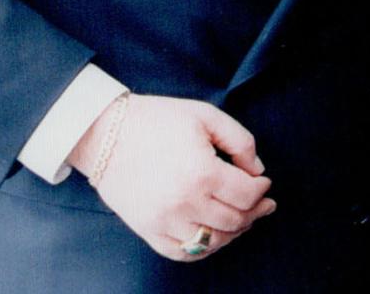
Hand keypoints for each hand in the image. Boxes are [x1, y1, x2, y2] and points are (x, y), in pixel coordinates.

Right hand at [69, 94, 274, 260]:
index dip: (262, 189)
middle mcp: (184, 203)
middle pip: (235, 221)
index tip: (264, 182)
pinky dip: (203, 248)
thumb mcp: (207, 116)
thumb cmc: (157, 120)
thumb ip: (241, 141)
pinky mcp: (147, 230)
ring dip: (234, 232)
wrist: (105, 134)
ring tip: (244, 218)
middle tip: (264, 204)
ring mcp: (164, 221)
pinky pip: (182, 252)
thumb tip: (257, 169)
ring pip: (212, 242)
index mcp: (202, 173)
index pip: (247, 195)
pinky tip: (214, 234)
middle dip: (256, 212)